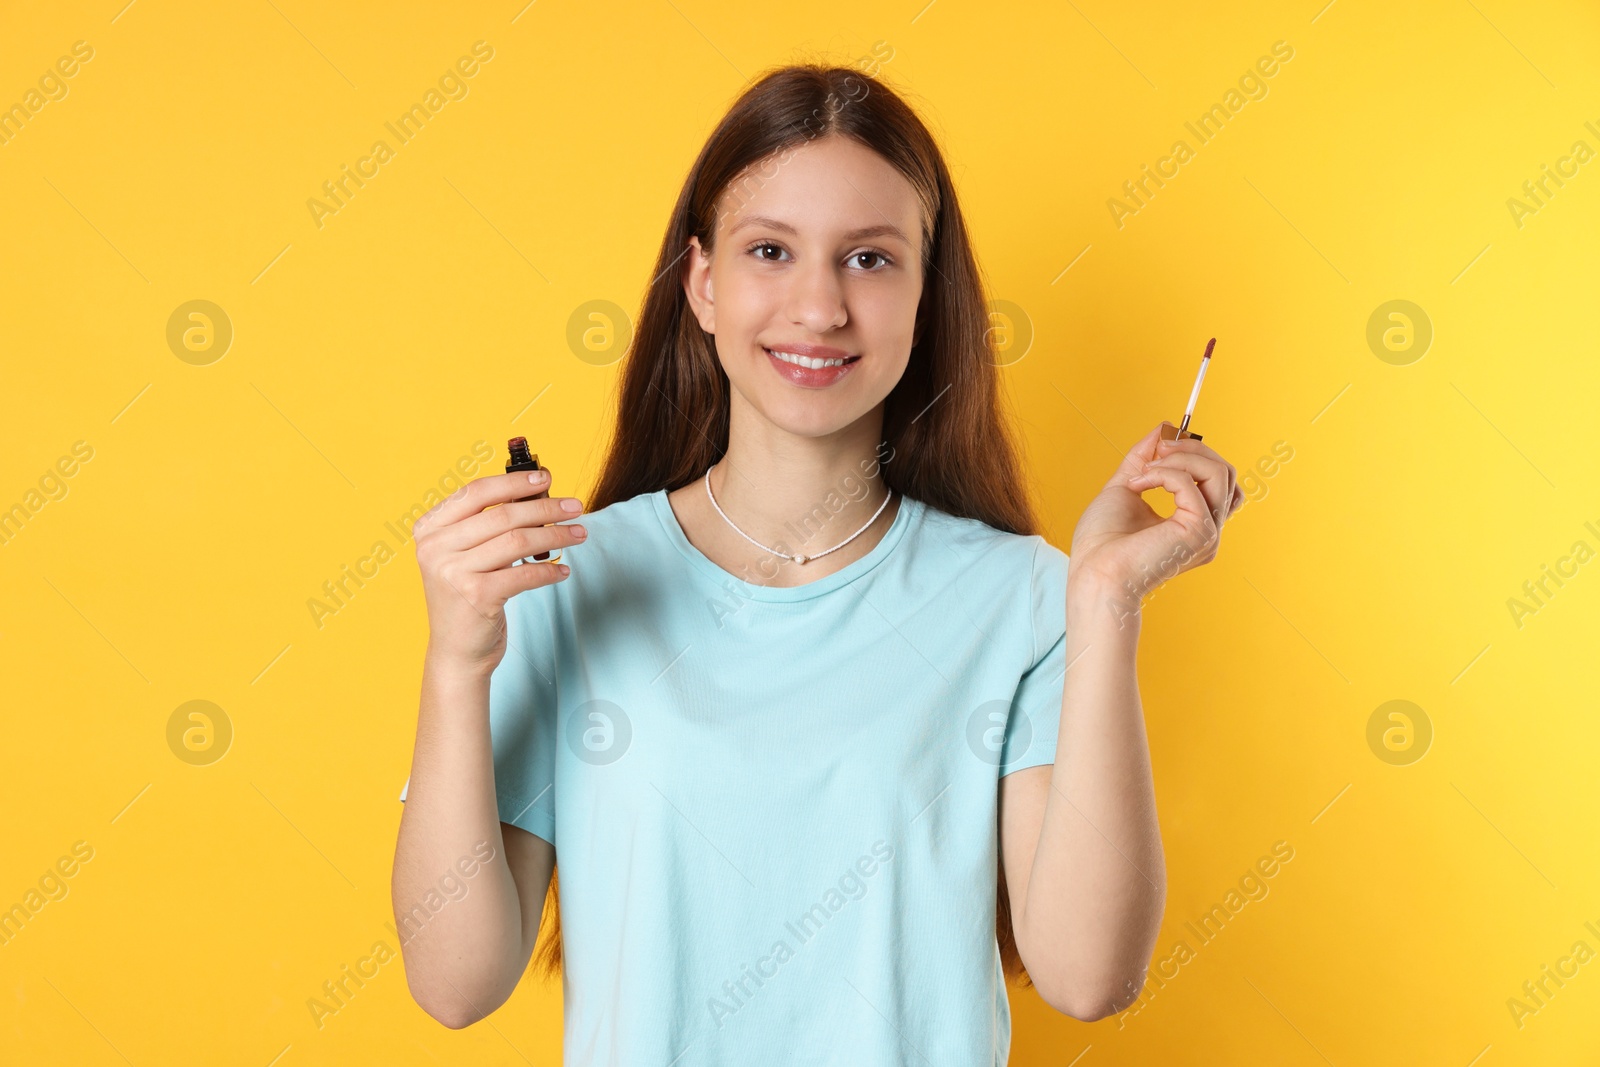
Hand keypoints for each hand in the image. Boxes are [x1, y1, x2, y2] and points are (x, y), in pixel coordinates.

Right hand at [411, 468, 585, 674]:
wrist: (457, 651)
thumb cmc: (467, 596)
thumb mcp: (465, 556)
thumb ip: (487, 526)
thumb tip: (537, 493)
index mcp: (430, 529)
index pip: (476, 492)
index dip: (514, 482)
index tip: (545, 478)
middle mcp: (436, 548)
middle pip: (502, 515)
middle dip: (545, 507)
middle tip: (575, 506)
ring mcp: (453, 572)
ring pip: (517, 541)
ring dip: (555, 535)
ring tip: (579, 534)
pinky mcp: (476, 596)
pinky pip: (524, 573)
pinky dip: (549, 570)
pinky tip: (563, 570)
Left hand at [1068, 421, 1244, 603]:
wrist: (1093, 572)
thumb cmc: (1102, 543)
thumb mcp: (1126, 487)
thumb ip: (1146, 459)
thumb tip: (1164, 427)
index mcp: (1195, 523)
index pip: (1220, 480)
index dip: (1196, 455)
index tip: (1162, 446)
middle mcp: (1208, 530)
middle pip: (1225, 472)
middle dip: (1192, 449)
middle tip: (1157, 449)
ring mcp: (1208, 533)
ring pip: (1219, 473)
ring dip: (1180, 458)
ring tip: (1146, 468)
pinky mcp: (1200, 532)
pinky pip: (1191, 483)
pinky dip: (1162, 473)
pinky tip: (1137, 484)